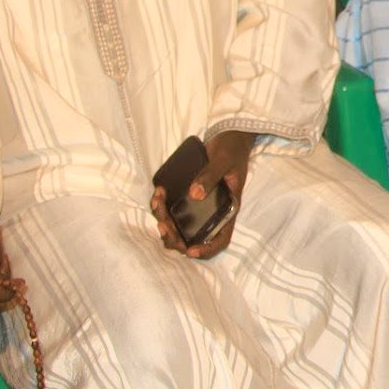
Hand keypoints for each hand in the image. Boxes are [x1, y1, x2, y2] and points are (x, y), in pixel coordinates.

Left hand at [150, 131, 253, 259]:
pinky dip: (162, 205)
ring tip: (157, 203)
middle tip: (163, 226)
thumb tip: (194, 195)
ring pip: (180, 225)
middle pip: (194, 237)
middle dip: (176, 238)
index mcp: (228, 209)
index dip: (207, 249)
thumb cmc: (231, 150)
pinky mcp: (187, 195)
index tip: (191, 251)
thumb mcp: (224, 161)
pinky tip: (158, 194)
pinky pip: (172, 208)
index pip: (221, 238)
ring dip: (165, 221)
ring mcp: (199, 204)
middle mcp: (213, 211)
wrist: (229, 136)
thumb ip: (210, 176)